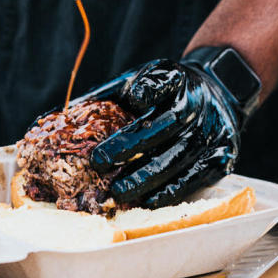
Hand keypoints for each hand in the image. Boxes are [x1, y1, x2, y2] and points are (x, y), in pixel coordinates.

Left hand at [83, 46, 260, 208]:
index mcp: (176, 78)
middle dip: (132, 145)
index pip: (165, 80)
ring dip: (148, 176)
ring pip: (180, 156)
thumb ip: (103, 97)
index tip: (133, 97)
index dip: (150, 87)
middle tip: (100, 164)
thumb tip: (53, 118)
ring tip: (119, 192)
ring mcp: (214, 130)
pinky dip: (173, 190)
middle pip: (167, 124)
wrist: (217, 91)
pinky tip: (150, 200)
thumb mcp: (136, 81)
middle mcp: (198, 102)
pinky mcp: (224, 154)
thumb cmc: (162, 92)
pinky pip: (198, 176)